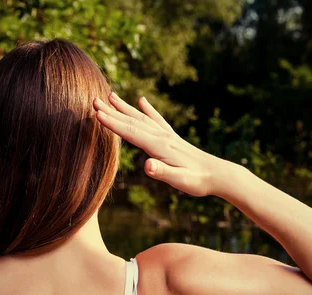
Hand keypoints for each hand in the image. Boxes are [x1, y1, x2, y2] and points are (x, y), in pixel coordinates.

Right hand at [93, 93, 229, 196]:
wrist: (218, 174)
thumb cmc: (198, 181)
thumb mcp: (180, 181)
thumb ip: (163, 173)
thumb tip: (147, 166)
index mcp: (160, 147)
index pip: (132, 133)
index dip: (113, 123)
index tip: (96, 114)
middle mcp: (162, 137)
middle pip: (133, 121)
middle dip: (112, 112)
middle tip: (93, 101)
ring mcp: (167, 135)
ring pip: (142, 118)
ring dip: (124, 108)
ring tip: (110, 96)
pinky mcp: (172, 138)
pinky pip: (157, 120)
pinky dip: (147, 109)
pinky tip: (141, 101)